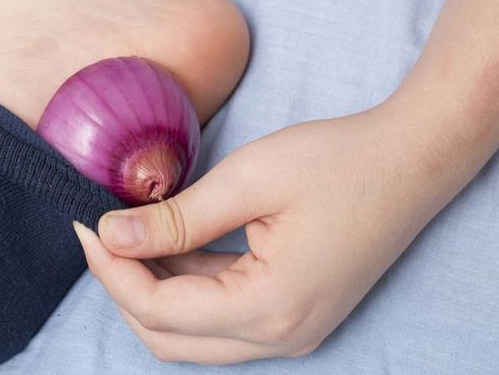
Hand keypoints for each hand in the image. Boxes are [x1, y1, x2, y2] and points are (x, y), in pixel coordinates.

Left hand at [73, 96, 478, 363]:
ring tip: (129, 234)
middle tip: (100, 233)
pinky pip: (219, 317)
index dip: (112, 270)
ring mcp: (290, 331)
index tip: (86, 225)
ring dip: (152, 290)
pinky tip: (168, 243)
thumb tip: (112, 235)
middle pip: (169, 337)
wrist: (412, 161)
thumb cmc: (340, 162)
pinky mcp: (292, 313)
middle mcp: (281, 336)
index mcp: (271, 308)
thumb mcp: (249, 179)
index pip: (160, 310)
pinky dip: (185, 287)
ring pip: (191, 333)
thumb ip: (176, 219)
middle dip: (124, 287)